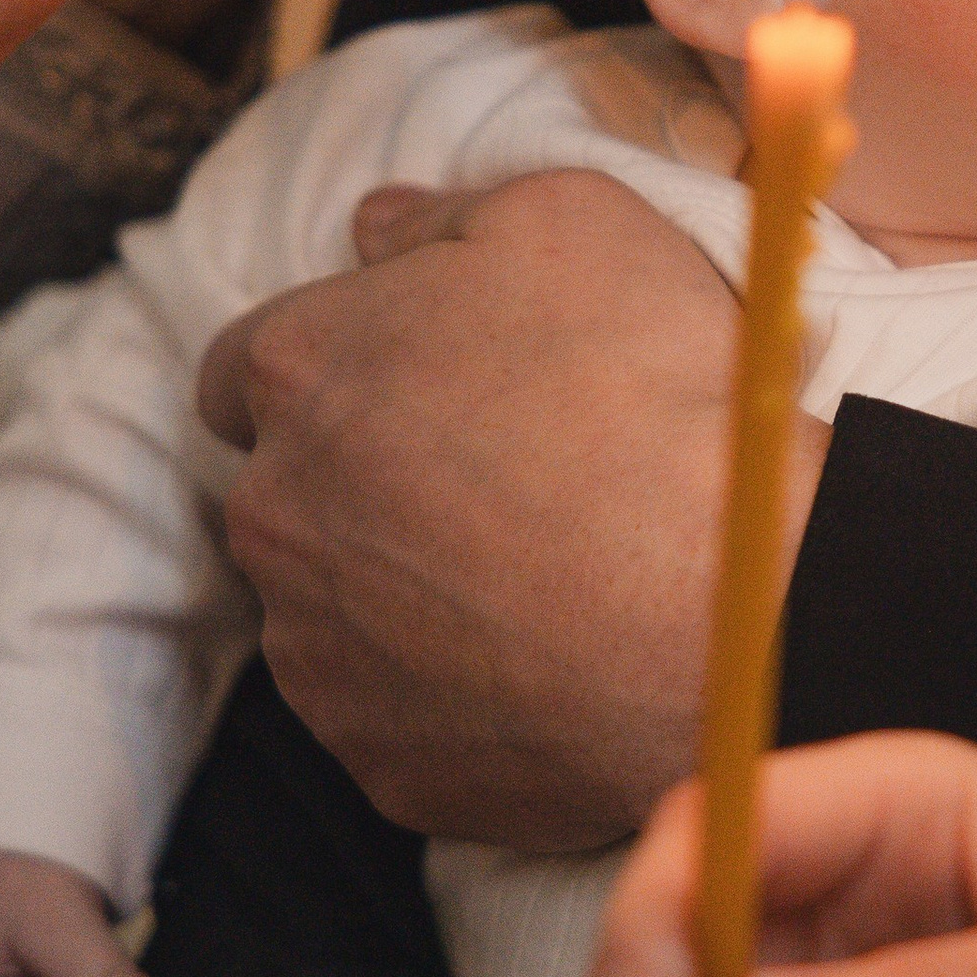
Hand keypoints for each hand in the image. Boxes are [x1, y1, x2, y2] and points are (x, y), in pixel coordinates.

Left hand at [197, 172, 828, 845]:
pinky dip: (451, 693)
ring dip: (403, 591)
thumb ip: (444, 214)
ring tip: (538, 579)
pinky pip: (397, 716)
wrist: (732, 616)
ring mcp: (318, 654)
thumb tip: (380, 229)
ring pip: (334, 610)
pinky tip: (545, 664)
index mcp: (299, 370)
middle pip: (290, 491)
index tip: (409, 383)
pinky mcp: (378, 762)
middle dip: (365, 482)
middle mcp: (275, 515)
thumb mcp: (568, 220)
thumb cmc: (652, 397)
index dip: (330, 366)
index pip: (245, 367)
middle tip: (500, 478)